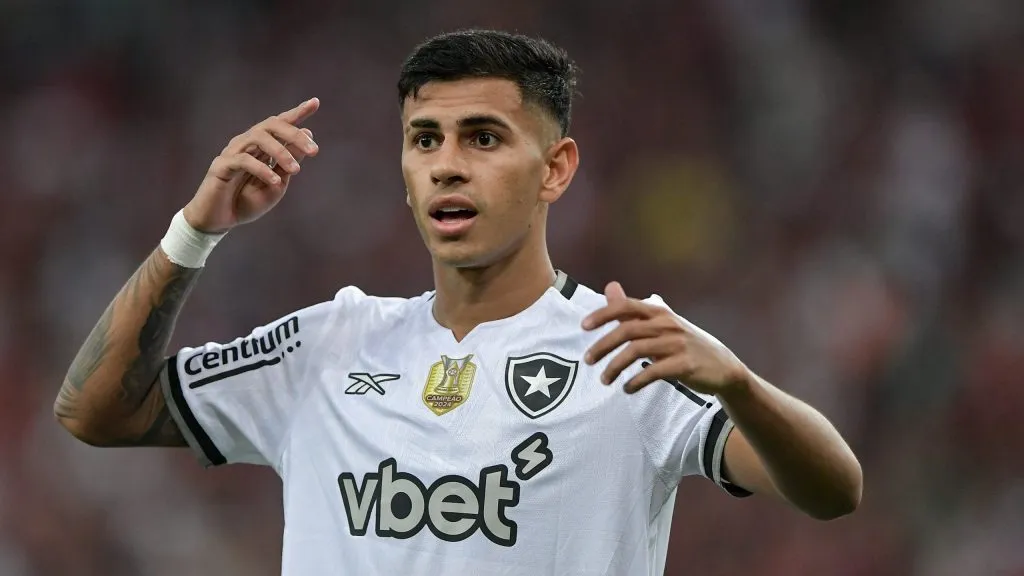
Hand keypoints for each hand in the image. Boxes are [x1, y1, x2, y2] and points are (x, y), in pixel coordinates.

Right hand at [183, 98, 320, 232]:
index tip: (315, 102)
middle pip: (271, 125)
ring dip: (281, 151)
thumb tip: (307, 136)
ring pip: (258, 137)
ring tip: (296, 170)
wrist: (219, 221)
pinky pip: (243, 160)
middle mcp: (247, 144)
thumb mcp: (277, 184)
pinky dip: (262, 169)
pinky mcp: (221, 166)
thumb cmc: (247, 202)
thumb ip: (290, 162)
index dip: (297, 112)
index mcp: (261, 147)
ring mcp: (232, 152)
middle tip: (315, 151)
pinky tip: (274, 180)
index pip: (279, 124)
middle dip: (295, 134)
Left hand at [582, 281, 750, 394]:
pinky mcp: (685, 365)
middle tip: (587, 360)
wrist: (724, 368)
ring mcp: (677, 344)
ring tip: (604, 379)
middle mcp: (667, 324)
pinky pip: (653, 372)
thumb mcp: (660, 323)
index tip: (583, 327)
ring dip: (615, 367)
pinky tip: (627, 388)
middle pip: (626, 331)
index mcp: (659, 312)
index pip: (626, 307)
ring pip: (636, 352)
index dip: (603, 314)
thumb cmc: (684, 343)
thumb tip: (609, 287)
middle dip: (602, 346)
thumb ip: (632, 310)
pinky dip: (636, 382)